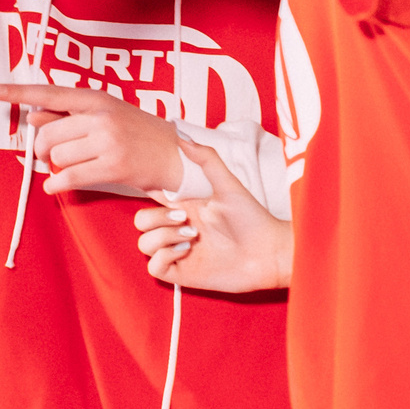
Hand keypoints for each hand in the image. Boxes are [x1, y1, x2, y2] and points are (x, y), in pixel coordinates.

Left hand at [0, 83, 182, 194]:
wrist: (174, 153)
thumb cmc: (136, 132)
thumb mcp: (105, 114)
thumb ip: (68, 115)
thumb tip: (33, 116)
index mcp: (97, 99)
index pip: (52, 93)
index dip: (21, 93)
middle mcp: (101, 117)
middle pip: (48, 133)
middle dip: (42, 149)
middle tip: (49, 155)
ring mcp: (108, 142)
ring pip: (59, 156)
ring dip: (56, 166)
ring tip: (69, 167)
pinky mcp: (113, 167)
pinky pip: (70, 177)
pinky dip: (56, 184)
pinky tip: (55, 186)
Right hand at [132, 141, 292, 292]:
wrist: (268, 252)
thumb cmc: (252, 218)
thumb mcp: (228, 184)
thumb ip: (206, 159)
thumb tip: (181, 135)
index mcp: (185, 207)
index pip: (152, 198)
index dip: (147, 192)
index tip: (161, 190)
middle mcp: (178, 229)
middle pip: (141, 222)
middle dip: (156, 218)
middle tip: (184, 218)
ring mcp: (178, 252)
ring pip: (144, 244)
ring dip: (162, 237)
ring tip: (192, 237)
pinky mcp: (182, 273)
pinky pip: (153, 267)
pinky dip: (164, 257)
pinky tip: (187, 251)